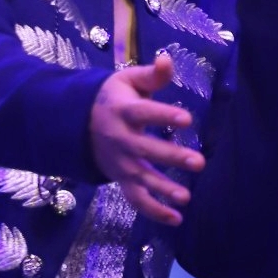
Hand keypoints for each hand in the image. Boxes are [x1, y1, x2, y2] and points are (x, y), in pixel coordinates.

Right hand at [89, 49, 202, 225]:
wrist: (78, 124)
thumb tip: (168, 59)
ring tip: (186, 198)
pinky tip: (176, 219)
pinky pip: (136, 199)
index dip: (165, 116)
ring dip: (163, 190)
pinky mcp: (122, 179)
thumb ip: (151, 75)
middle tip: (199, 163)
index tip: (187, 120)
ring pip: (141, 179)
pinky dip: (153, 211)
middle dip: (172, 157)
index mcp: (124, 111)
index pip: (145, 113)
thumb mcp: (127, 81)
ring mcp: (121, 162)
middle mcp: (121, 139)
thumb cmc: (114, 99)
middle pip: (147, 149)